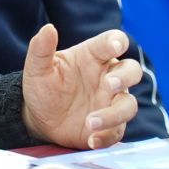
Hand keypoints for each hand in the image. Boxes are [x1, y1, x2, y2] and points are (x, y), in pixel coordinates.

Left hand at [20, 25, 143, 149]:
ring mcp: (111, 102)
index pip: (112, 42)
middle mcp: (108, 77)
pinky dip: (106, 136)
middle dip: (124, 77)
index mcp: (94, 56)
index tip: (116, 45)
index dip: (117, 42)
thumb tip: (47, 28)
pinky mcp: (110, 126)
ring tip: (90, 122)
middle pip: (132, 71)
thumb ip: (41, 48)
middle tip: (109, 85)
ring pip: (128, 105)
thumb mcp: (37, 68)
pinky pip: (117, 131)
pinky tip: (91, 140)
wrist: (38, 118)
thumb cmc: (42, 87)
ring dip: (114, 114)